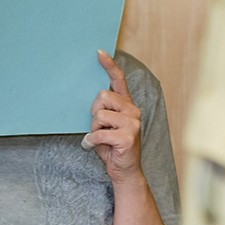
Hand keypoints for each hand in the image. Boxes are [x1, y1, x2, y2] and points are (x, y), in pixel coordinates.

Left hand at [82, 51, 142, 184]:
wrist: (124, 171)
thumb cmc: (112, 147)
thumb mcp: (106, 125)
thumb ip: (103, 111)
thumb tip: (93, 100)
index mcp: (127, 105)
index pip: (119, 81)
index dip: (109, 66)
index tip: (99, 53)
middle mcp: (133, 111)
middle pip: (102, 96)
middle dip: (94, 112)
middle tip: (97, 127)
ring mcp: (132, 123)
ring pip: (99, 115)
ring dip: (93, 129)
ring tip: (98, 139)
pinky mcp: (127, 136)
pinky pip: (99, 133)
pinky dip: (91, 141)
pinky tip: (92, 146)